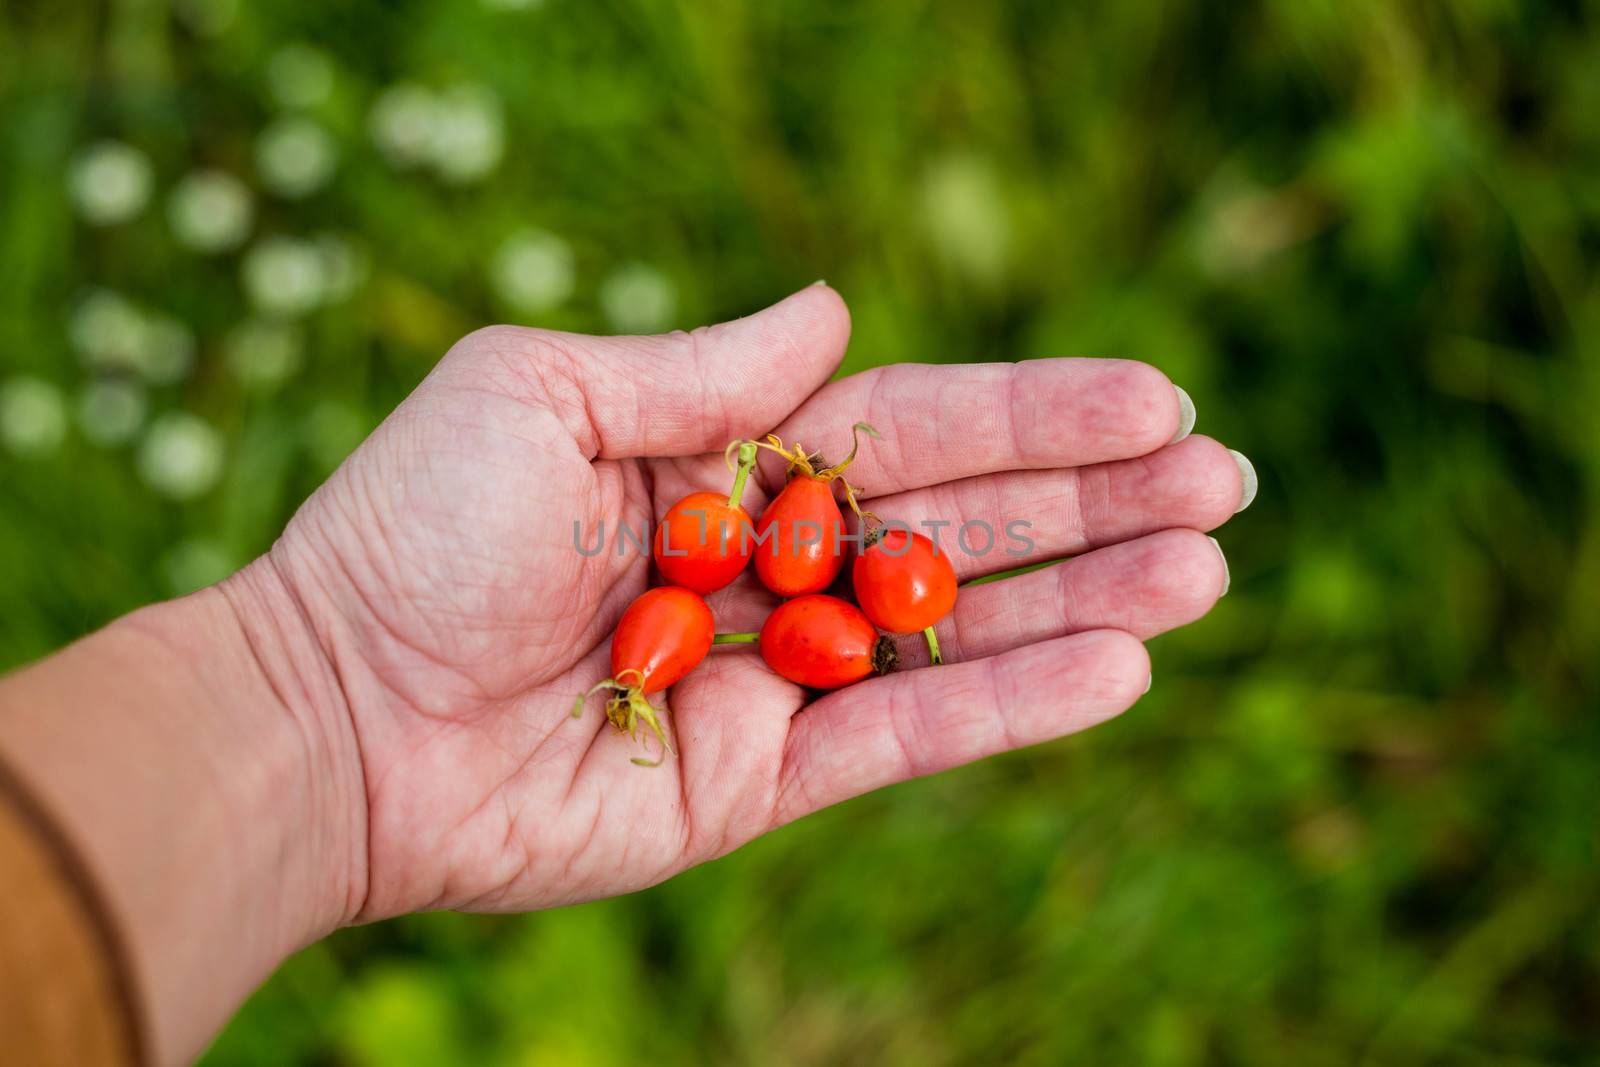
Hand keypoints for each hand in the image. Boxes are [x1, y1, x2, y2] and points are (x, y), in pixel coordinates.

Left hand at [241, 283, 1243, 921]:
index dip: (1032, 416)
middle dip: (1095, 501)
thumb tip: (838, 311)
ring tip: (1206, 566)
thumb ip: (704, 369)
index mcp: (726, 463)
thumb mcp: (543, 393)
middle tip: (1226, 479)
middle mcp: (769, 566)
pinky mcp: (763, 779)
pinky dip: (1009, 708)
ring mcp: (776, 678)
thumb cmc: (415, 533)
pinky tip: (1118, 668)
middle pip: (963, 525)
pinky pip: (906, 741)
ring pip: (958, 635)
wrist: (337, 714)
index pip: (912, 428)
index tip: (1152, 398)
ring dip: (1087, 599)